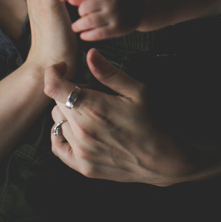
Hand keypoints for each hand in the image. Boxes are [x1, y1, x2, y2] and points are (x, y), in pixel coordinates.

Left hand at [46, 50, 195, 185]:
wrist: (167, 158)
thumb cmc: (156, 121)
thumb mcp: (137, 91)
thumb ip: (109, 73)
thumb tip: (89, 54)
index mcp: (93, 108)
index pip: (53, 87)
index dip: (54, 72)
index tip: (63, 68)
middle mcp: (82, 131)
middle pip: (56, 102)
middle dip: (69, 92)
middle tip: (92, 93)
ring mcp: (82, 152)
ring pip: (57, 122)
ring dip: (68, 113)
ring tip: (91, 112)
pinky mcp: (84, 167)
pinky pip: (57, 146)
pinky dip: (61, 134)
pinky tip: (77, 129)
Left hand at [58, 0, 143, 40]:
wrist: (143, 4)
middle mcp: (111, 1)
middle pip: (85, 7)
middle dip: (79, 12)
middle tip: (79, 15)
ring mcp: (115, 15)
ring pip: (89, 21)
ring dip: (79, 25)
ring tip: (76, 27)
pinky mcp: (118, 28)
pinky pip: (98, 33)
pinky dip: (88, 35)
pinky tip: (83, 35)